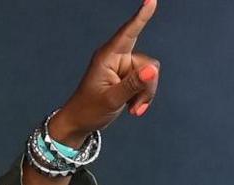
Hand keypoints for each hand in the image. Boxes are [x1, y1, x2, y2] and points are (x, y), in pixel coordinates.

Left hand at [55, 0, 160, 137]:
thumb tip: (153, 70)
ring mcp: (123, 67)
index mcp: (107, 58)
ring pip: (150, 74)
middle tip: (134, 107)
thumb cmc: (88, 110)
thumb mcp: (111, 100)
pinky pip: (147, 81)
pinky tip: (132, 108)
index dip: (141, 17)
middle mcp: (116, 58)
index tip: (151, 1)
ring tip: (131, 108)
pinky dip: (143, 96)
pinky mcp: (128, 76)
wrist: (80, 123)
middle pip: (148, 63)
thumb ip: (133, 85)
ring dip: (145, 93)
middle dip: (146, 86)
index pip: (128, 33)